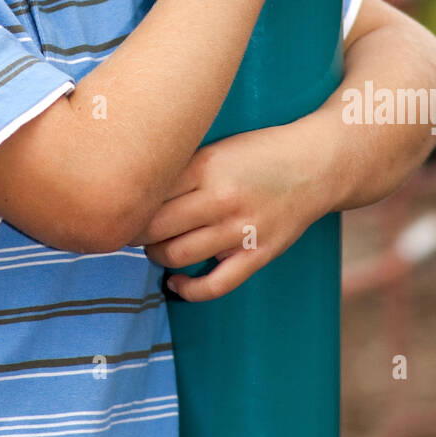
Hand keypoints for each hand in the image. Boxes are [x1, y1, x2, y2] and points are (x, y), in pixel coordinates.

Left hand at [129, 119, 333, 301]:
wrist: (317, 165)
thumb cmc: (261, 152)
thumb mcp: (217, 147)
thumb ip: (182, 167)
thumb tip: (138, 189)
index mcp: (205, 165)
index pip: (149, 193)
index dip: (127, 205)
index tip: (118, 207)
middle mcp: (220, 198)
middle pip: (155, 226)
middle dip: (134, 233)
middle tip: (128, 231)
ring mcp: (240, 229)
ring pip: (177, 254)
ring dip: (156, 256)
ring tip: (154, 248)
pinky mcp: (258, 253)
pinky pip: (215, 284)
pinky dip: (188, 290)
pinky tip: (176, 284)